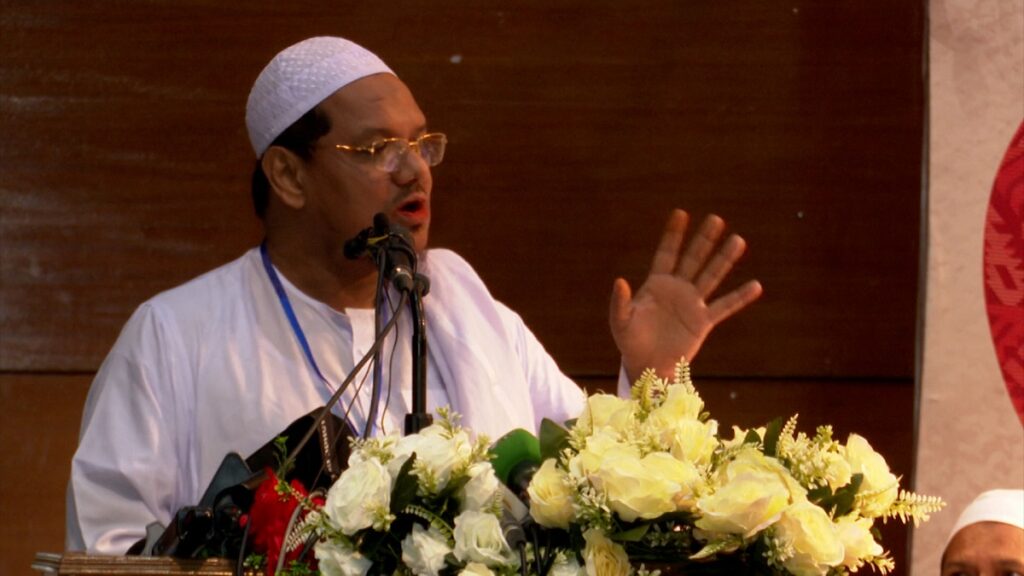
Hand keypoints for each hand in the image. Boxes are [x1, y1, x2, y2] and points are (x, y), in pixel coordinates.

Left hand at [609, 209, 762, 380]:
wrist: (647, 365)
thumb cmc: (630, 341)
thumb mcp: (621, 321)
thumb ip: (619, 302)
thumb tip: (620, 281)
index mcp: (656, 284)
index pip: (666, 253)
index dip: (673, 235)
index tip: (681, 213)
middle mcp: (677, 289)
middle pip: (693, 259)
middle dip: (704, 239)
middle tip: (716, 219)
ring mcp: (692, 304)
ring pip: (711, 276)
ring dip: (724, 259)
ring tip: (738, 240)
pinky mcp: (703, 322)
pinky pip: (725, 306)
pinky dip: (740, 297)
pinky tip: (756, 285)